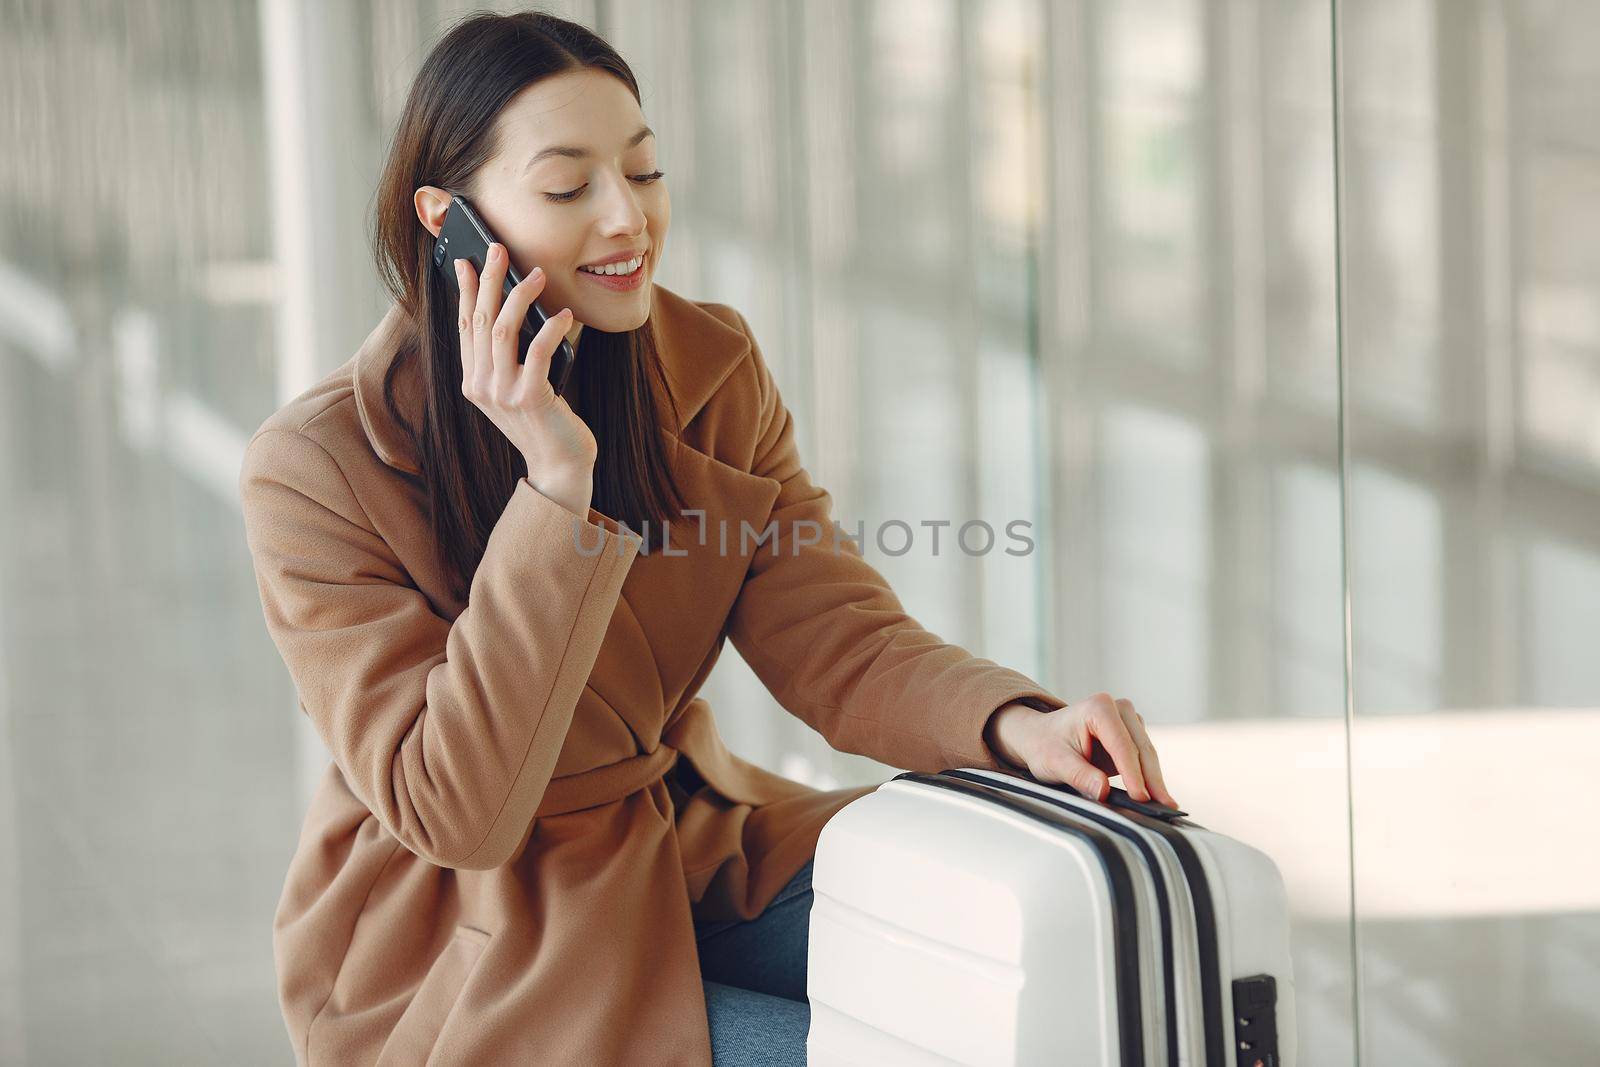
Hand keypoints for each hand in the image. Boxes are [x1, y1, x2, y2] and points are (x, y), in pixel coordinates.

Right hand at [456, 244, 596, 487]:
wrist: (559, 466)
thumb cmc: (544, 422)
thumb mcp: (517, 388)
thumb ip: (509, 357)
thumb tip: (515, 308)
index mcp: (472, 382)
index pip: (464, 326)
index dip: (463, 291)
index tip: (465, 261)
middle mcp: (480, 386)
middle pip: (479, 319)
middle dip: (487, 279)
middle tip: (498, 249)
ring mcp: (502, 393)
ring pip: (502, 328)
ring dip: (519, 295)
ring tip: (537, 275)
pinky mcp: (530, 397)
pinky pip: (537, 350)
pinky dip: (551, 328)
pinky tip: (564, 315)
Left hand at [984, 692, 1178, 807]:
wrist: (1040, 738)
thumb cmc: (1045, 746)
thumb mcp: (1055, 763)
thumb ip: (1080, 776)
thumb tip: (1104, 791)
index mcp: (1099, 707)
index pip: (1122, 745)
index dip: (1132, 773)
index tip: (1140, 797)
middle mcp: (1118, 709)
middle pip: (1141, 748)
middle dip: (1152, 779)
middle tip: (1164, 806)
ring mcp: (1128, 721)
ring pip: (1148, 754)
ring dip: (1156, 780)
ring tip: (1165, 805)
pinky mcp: (1132, 736)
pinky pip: (1145, 759)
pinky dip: (1150, 778)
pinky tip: (1156, 796)